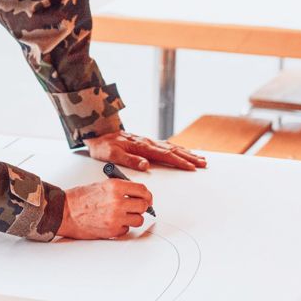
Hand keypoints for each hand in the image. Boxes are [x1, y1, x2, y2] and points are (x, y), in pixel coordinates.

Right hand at [57, 179, 152, 238]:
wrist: (65, 212)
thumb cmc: (79, 198)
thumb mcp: (101, 185)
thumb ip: (121, 188)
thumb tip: (137, 194)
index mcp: (115, 187)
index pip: (142, 190)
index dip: (147, 195)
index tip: (147, 198)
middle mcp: (117, 201)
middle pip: (143, 205)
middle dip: (141, 207)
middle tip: (136, 207)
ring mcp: (115, 217)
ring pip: (138, 219)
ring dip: (133, 218)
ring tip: (122, 215)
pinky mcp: (112, 230)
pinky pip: (127, 229)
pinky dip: (122, 227)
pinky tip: (113, 222)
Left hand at [86, 131, 206, 170]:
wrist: (97, 132)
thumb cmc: (103, 146)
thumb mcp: (112, 155)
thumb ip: (130, 159)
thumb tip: (146, 164)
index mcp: (142, 146)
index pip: (165, 155)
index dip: (180, 162)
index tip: (191, 167)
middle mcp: (147, 142)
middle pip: (173, 150)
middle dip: (189, 158)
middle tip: (203, 164)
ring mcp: (148, 141)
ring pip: (172, 147)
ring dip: (187, 153)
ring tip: (200, 159)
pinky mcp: (146, 142)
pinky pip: (166, 145)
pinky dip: (178, 149)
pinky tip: (184, 152)